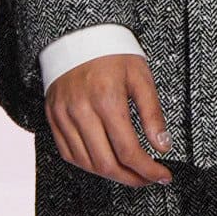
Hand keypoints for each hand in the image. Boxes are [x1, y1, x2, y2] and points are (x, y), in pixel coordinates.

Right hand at [46, 53, 172, 186]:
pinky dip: (89, 165)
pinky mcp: (53, 118)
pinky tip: (106, 163)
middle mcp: (81, 111)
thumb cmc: (113, 54)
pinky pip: (69, 154)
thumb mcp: (141, 77)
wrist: (77, 36)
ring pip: (87, 163)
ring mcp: (63, 116)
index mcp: (107, 100)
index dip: (148, 170)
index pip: (129, 150)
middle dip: (132, 179)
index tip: (163, 175)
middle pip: (107, 164)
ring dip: (112, 176)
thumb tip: (163, 146)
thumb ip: (153, 114)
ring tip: (131, 174)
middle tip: (148, 179)